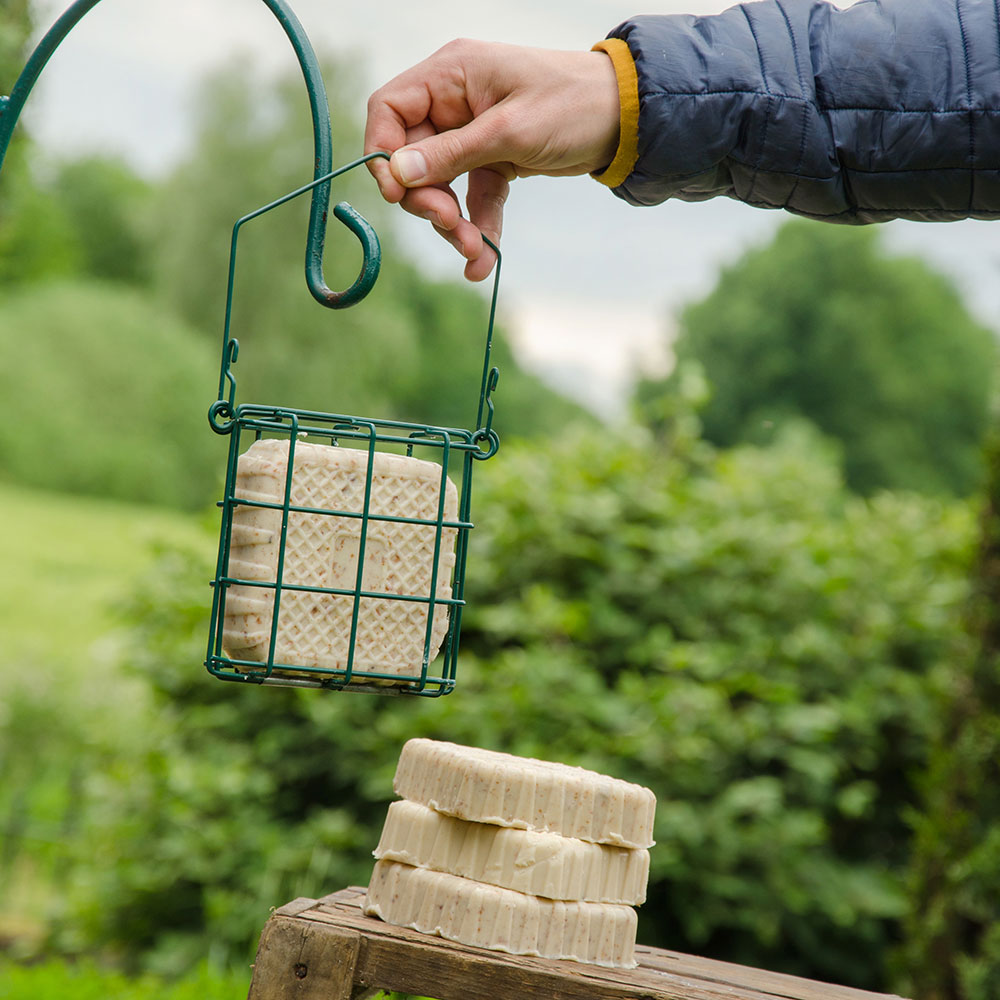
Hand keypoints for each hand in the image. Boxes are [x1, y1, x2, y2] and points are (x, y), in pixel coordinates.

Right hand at [364, 39, 619, 279]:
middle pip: (411, 157)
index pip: (389, 109)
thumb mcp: (508, 132)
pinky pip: (472, 198)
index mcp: (450, 75)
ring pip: (440, 185)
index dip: (383, 152)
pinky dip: (477, 226)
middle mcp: (454, 101)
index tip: (395, 195)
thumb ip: (451, 153)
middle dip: (427, 199)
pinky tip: (484, 259)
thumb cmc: (571, 106)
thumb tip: (397, 174)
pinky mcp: (493, 161)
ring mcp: (472, 134)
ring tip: (474, 251)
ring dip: (452, 223)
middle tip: (449, 225)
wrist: (624, 119)